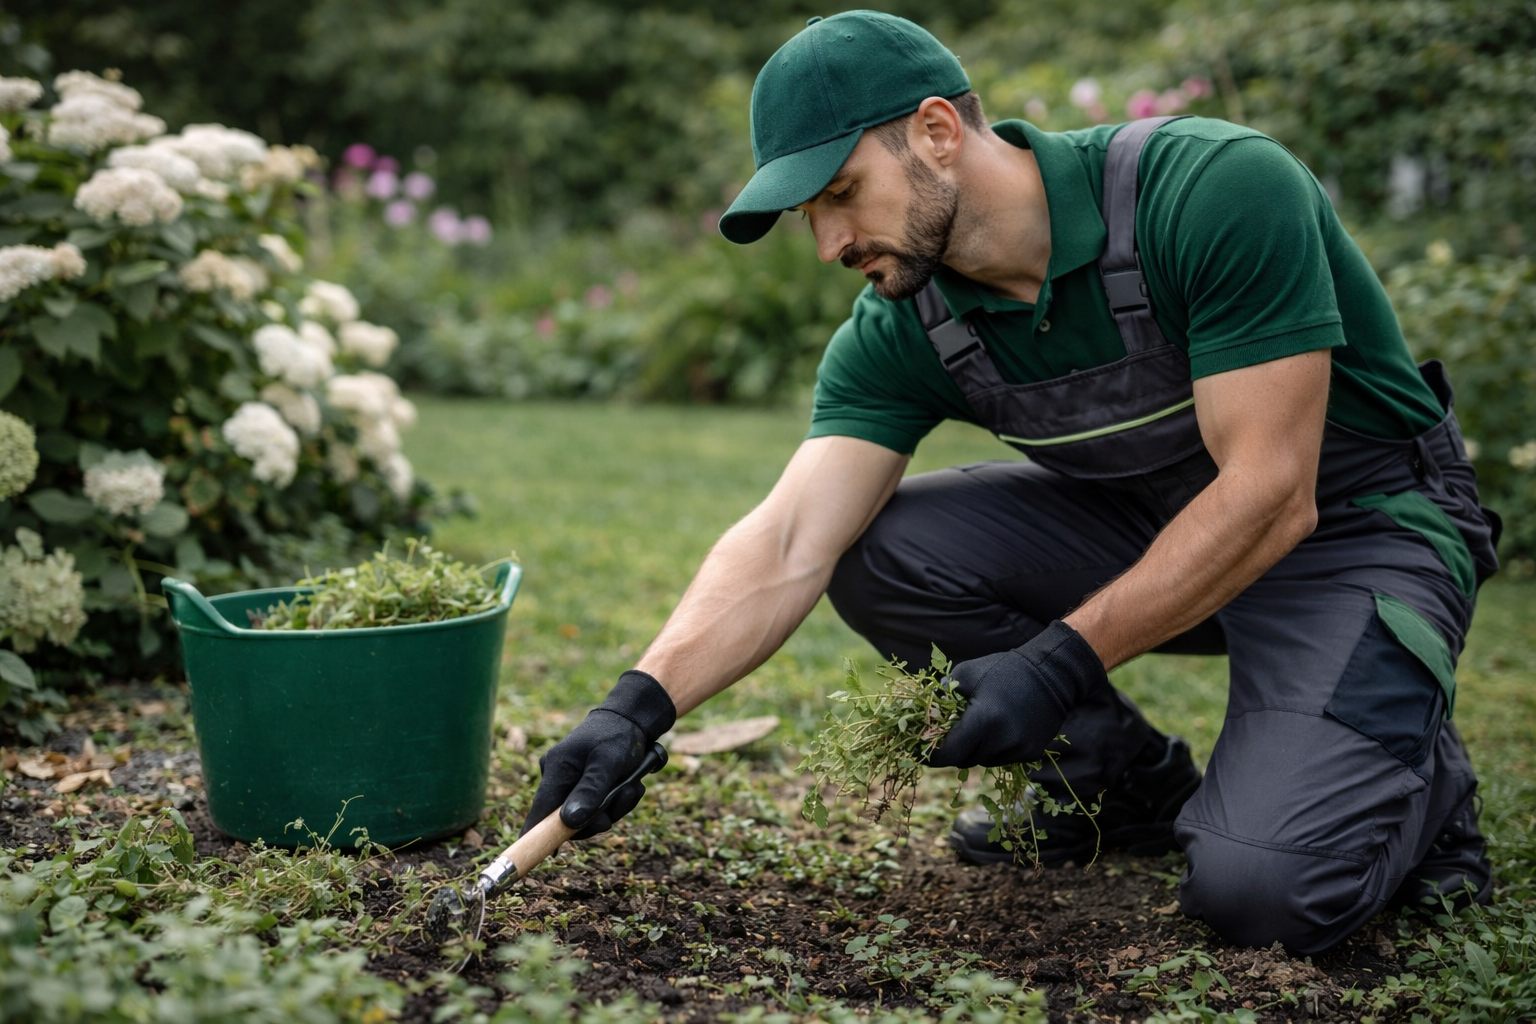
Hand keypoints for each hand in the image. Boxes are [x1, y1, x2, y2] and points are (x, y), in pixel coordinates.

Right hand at [521, 670, 675, 839]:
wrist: (634, 720)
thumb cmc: (618, 735)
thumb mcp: (608, 762)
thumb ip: (590, 792)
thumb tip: (569, 824)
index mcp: (556, 769)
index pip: (539, 811)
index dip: (536, 836)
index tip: (534, 857)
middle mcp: (558, 778)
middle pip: (568, 820)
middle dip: (599, 817)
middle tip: (622, 800)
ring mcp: (570, 783)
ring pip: (587, 817)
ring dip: (613, 809)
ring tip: (632, 787)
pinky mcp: (584, 787)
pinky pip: (597, 808)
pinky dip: (615, 803)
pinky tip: (630, 786)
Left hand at [927, 620, 1107, 768]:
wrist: (1051, 673)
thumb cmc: (1004, 669)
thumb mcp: (967, 673)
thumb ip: (943, 694)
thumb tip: (926, 712)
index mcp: (983, 721)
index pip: (949, 753)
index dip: (933, 755)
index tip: (923, 751)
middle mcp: (1002, 741)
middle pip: (965, 760)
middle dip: (954, 750)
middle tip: (950, 734)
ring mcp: (1019, 750)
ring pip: (984, 761)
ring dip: (976, 749)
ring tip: (979, 726)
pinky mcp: (1031, 753)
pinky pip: (1003, 758)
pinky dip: (995, 748)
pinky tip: (999, 728)